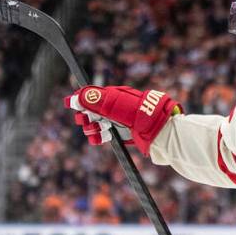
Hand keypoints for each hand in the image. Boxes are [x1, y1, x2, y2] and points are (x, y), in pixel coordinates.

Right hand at [65, 85, 181, 155]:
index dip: (82, 99)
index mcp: (118, 96)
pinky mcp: (126, 134)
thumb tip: (78, 96)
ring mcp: (122, 121)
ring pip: (99, 123)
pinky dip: (100, 137)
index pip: (95, 95)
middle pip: (94, 110)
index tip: (71, 104)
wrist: (164, 135)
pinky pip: (108, 134)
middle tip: (83, 121)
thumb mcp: (120, 107)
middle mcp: (119, 107)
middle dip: (86, 115)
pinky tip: (97, 139)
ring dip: (92, 127)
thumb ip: (100, 102)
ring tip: (94, 131)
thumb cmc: (144, 117)